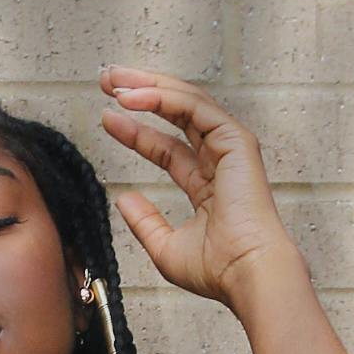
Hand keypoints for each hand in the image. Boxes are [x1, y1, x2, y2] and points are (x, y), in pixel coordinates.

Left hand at [96, 65, 304, 311]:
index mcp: (207, 185)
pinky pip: (195, 107)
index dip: (137, 131)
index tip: (107, 118)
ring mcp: (230, 147)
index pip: (167, 148)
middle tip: (108, 80)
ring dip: (148, 86)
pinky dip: (163, 97)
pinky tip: (133, 97)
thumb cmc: (218, 270)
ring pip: (186, 102)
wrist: (246, 273)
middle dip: (142, 93)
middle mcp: (219, 160)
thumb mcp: (166, 247)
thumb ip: (145, 222)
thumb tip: (123, 199)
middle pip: (177, 114)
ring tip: (113, 81)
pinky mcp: (236, 140)